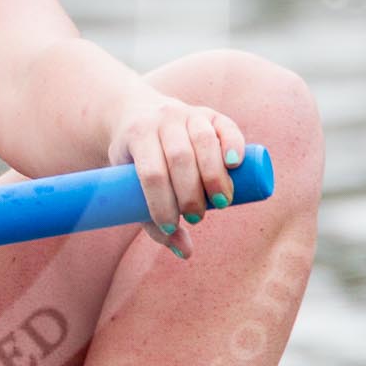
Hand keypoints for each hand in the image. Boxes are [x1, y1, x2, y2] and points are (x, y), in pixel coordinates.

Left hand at [104, 91, 245, 259]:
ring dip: (214, 175)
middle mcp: (162, 120)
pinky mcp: (210, 114)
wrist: (137, 113)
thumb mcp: (130, 183)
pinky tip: (235, 165)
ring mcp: (187, 114)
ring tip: (221, 202)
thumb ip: (152, 219)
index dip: (162, 203)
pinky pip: (225, 127)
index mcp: (137, 136)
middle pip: (179, 158)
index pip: (151, 173)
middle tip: (197, 217)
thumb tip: (185, 253)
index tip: (171, 225)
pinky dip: (233, 145)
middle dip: (191, 193)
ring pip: (203, 141)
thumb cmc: (135, 160)